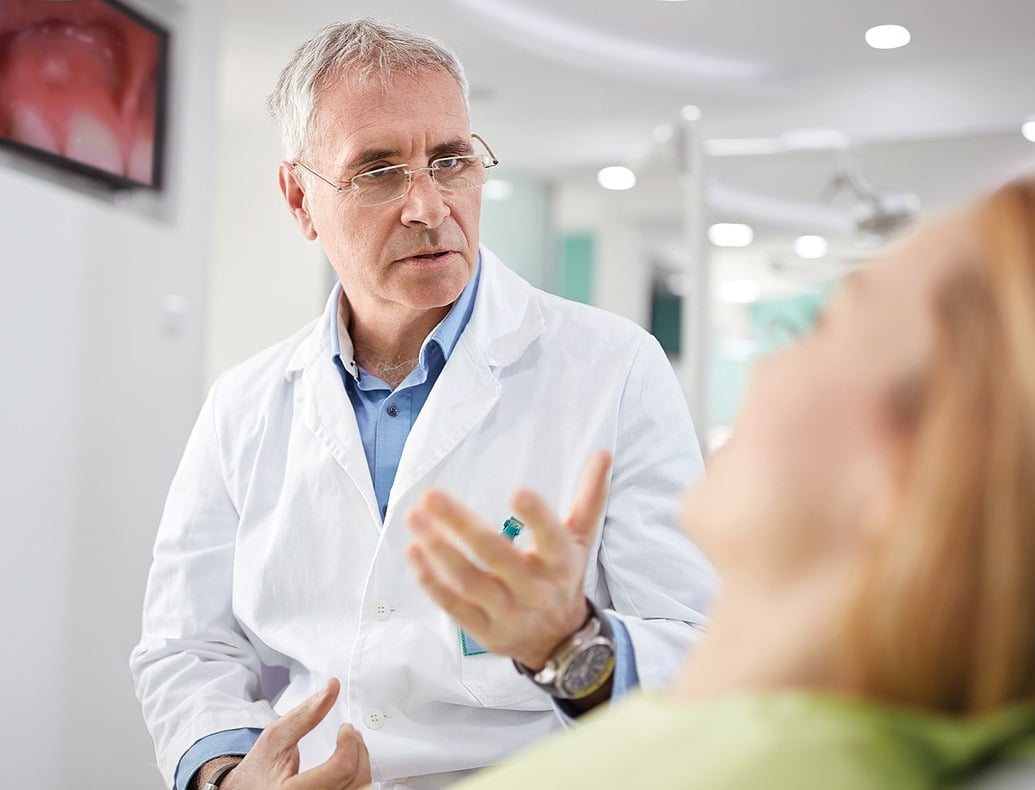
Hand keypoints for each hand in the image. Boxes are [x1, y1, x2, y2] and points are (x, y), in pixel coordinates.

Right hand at [217, 678, 370, 788]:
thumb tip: (332, 687)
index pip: (340, 769)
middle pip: (355, 781)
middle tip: (351, 734)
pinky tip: (350, 764)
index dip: (349, 744)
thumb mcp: (276, 737)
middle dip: (358, 750)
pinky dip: (357, 777)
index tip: (346, 729)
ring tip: (352, 746)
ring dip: (362, 763)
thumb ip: (305, 713)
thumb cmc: (259, 768)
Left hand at [406, 451, 612, 668]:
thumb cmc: (564, 578)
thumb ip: (589, 496)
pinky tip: (414, 551)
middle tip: (433, 495)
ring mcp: (508, 613)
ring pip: (470, 582)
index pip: (552, 539)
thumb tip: (603, 453)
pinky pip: (453, 605)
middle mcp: (535, 590)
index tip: (518, 492)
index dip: (537, 518)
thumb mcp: (580, 539)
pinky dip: (431, 581)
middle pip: (497, 556)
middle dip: (463, 526)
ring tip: (416, 518)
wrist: (560, 643)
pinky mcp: (484, 631)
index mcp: (561, 563)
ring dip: (440, 550)